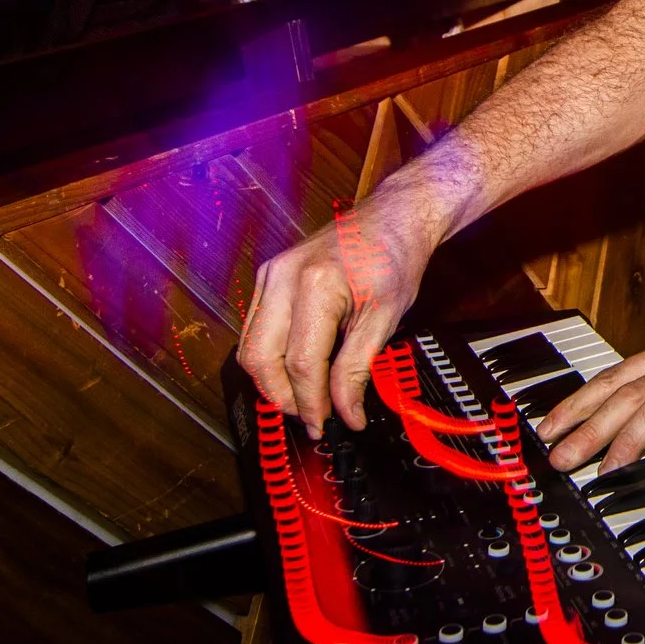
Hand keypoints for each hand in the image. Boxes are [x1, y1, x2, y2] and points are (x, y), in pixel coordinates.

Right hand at [239, 187, 444, 437]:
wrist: (393, 218)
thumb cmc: (394, 257)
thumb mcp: (385, 318)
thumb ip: (358, 369)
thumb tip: (346, 413)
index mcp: (315, 284)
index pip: (300, 362)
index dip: (311, 403)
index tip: (327, 425)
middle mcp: (282, 277)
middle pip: (260, 358)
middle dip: (283, 397)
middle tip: (313, 418)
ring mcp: (270, 275)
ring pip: (250, 347)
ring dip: (273, 381)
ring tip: (306, 399)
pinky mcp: (268, 278)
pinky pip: (256, 329)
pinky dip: (271, 357)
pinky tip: (297, 371)